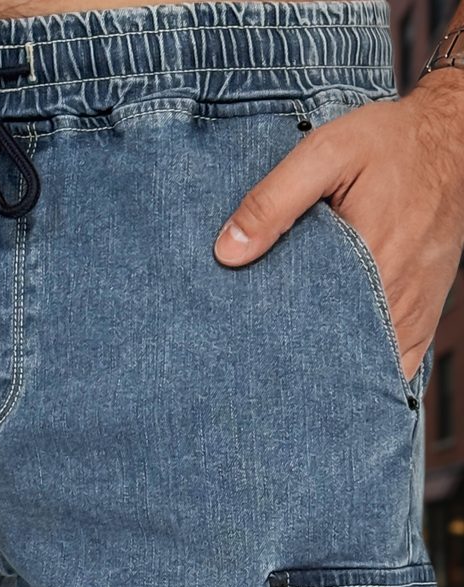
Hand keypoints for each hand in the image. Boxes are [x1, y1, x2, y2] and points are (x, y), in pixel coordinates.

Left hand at [213, 68, 463, 382]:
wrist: (452, 139)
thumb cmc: (388, 142)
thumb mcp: (325, 152)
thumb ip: (274, 201)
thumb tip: (226, 252)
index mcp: (372, 261)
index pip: (315, 329)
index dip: (280, 344)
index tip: (248, 345)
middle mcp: (397, 297)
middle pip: (339, 353)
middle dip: (300, 360)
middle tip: (261, 356)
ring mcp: (415, 312)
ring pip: (366, 362)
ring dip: (332, 366)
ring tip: (290, 359)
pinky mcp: (423, 315)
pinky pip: (395, 361)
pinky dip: (365, 366)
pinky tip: (333, 362)